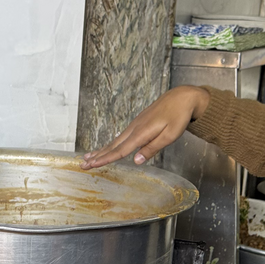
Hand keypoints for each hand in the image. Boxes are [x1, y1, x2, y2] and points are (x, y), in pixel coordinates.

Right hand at [81, 86, 209, 168]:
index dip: (105, 159)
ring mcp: (135, 125)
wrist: (181, 98)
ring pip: (115, 141)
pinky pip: (121, 136)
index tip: (92, 165)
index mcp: (141, 133)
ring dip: (100, 150)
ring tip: (88, 157)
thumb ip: (152, 148)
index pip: (120, 150)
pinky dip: (111, 144)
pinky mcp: (137, 123)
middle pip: (113, 146)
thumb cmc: (178, 116)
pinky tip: (107, 148)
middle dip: (97, 156)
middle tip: (82, 164)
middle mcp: (134, 128)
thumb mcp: (170, 135)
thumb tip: (135, 160)